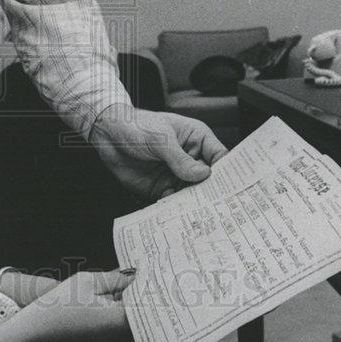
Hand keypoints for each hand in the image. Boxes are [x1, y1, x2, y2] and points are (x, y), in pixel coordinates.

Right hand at [13, 269, 133, 341]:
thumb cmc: (55, 309)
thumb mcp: (86, 282)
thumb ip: (116, 279)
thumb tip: (135, 276)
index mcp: (123, 323)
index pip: (146, 303)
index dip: (143, 288)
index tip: (140, 278)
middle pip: (133, 319)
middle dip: (125, 302)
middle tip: (111, 287)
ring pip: (120, 333)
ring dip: (112, 318)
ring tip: (88, 305)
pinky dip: (101, 334)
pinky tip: (81, 322)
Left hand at [89, 105, 226, 202]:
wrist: (107, 135)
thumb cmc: (135, 125)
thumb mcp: (160, 138)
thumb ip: (180, 158)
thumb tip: (203, 174)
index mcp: (196, 139)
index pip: (220, 157)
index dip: (228, 172)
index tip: (233, 188)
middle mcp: (190, 158)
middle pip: (209, 180)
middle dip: (213, 193)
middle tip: (218, 207)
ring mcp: (177, 174)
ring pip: (193, 194)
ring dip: (194, 204)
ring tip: (198, 215)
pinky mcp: (162, 188)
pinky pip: (174, 201)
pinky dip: (176, 209)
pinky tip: (177, 215)